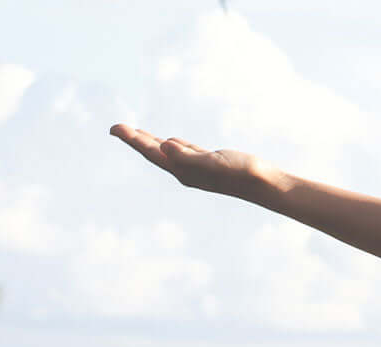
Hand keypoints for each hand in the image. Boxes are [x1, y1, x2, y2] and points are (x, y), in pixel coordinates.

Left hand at [109, 124, 289, 199]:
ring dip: (150, 141)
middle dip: (135, 139)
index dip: (132, 140)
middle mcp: (186, 171)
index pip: (151, 152)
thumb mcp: (212, 162)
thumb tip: (163, 146)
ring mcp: (198, 167)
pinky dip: (172, 145)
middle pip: (154, 152)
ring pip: (168, 151)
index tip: (115, 128)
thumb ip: (187, 155)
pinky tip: (168, 142)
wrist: (265, 184)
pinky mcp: (210, 162)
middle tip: (116, 127)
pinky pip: (184, 151)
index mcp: (183, 171)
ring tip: (135, 133)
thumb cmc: (241, 174)